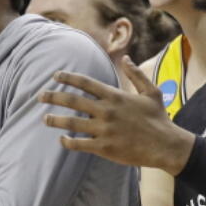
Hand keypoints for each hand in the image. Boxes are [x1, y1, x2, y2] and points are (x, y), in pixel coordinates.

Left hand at [39, 61, 193, 174]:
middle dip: (53, 96)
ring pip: (72, 123)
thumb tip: (126, 57)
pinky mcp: (104, 147)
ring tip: (44, 118)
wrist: (165, 146)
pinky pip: (79, 144)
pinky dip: (68, 142)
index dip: (68, 77)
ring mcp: (104, 130)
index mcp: (115, 96)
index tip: (55, 76)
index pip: (85, 83)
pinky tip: (62, 139)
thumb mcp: (151, 92)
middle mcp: (107, 111)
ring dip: (55, 120)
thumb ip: (136, 74)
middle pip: (72, 101)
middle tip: (40, 95)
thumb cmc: (159, 118)